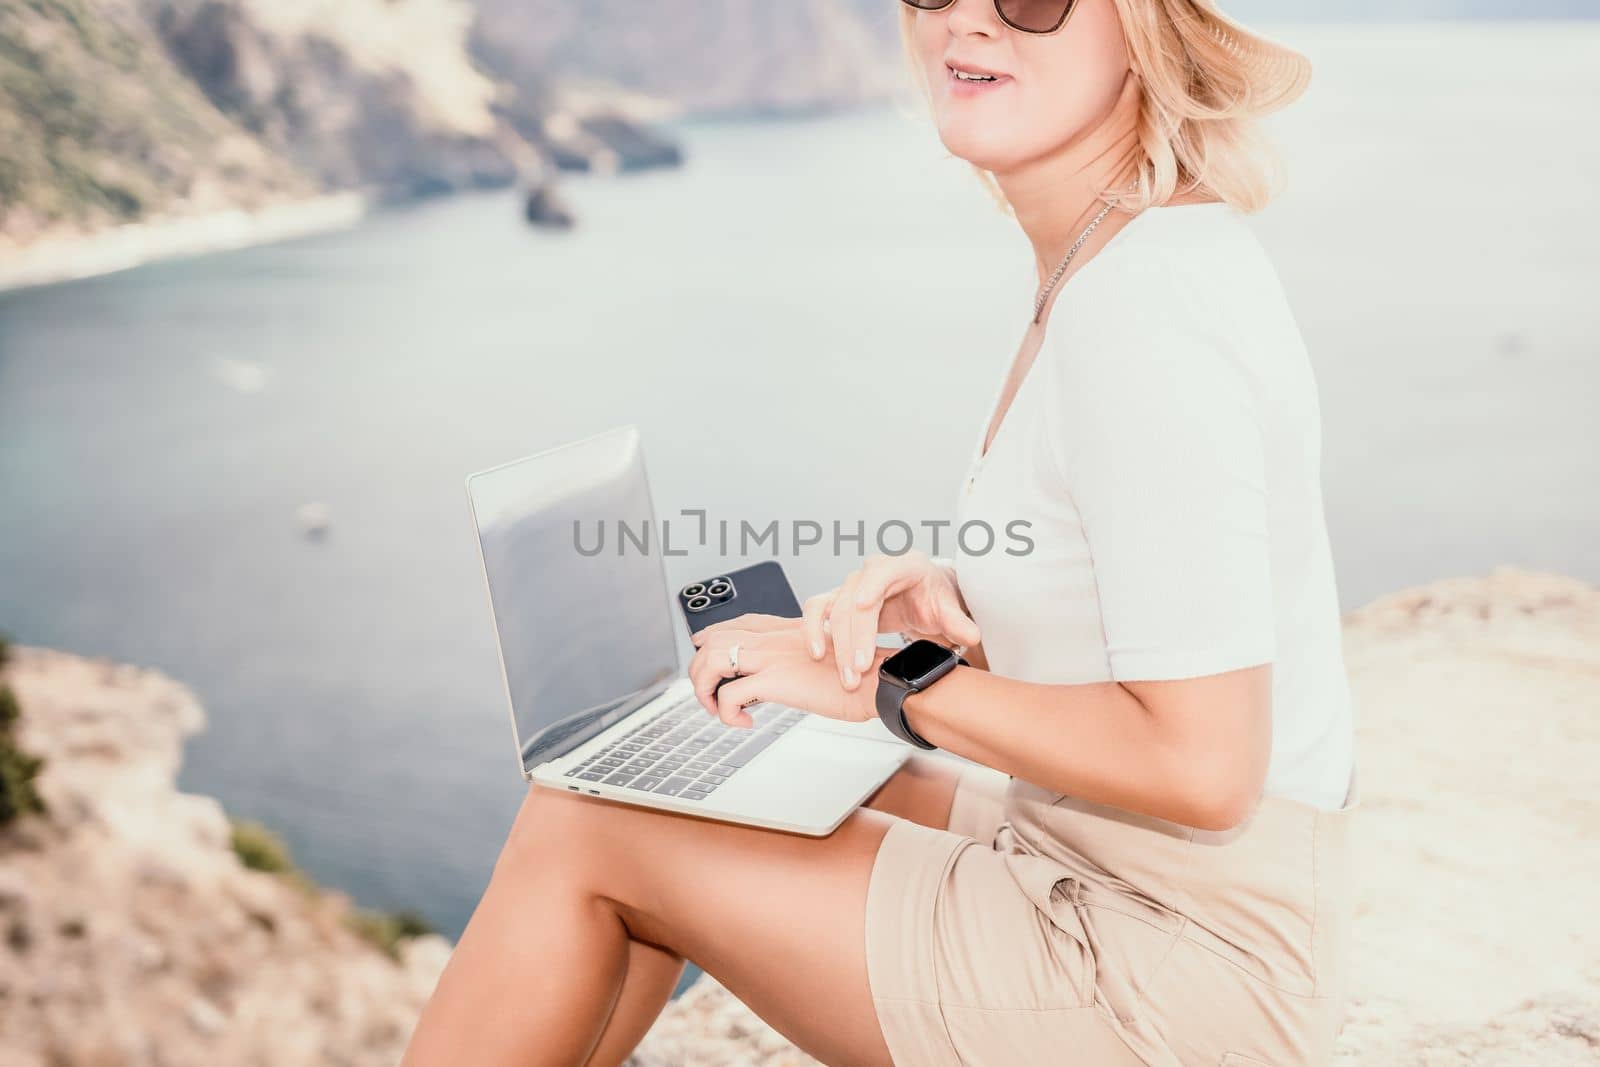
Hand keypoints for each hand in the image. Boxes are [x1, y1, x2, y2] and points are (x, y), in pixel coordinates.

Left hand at [687, 613, 893, 724]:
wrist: (878, 680)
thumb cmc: (860, 676)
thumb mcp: (824, 658)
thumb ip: (797, 660)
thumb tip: (778, 679)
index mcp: (787, 629)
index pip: (738, 622)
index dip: (713, 633)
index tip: (702, 647)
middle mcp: (775, 638)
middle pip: (715, 638)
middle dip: (700, 667)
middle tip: (708, 692)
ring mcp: (773, 657)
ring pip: (712, 660)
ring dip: (704, 687)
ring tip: (717, 708)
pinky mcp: (776, 680)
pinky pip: (729, 696)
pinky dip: (726, 713)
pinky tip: (744, 721)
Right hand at [802, 551, 979, 691]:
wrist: (923, 595)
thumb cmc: (934, 597)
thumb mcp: (948, 608)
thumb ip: (958, 622)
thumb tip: (970, 635)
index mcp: (903, 566)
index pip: (883, 572)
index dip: (872, 586)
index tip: (865, 605)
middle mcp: (872, 572)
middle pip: (855, 601)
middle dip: (855, 638)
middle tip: (859, 670)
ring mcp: (852, 585)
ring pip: (833, 609)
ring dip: (835, 643)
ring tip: (845, 674)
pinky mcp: (838, 600)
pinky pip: (817, 610)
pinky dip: (813, 629)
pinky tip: (817, 653)